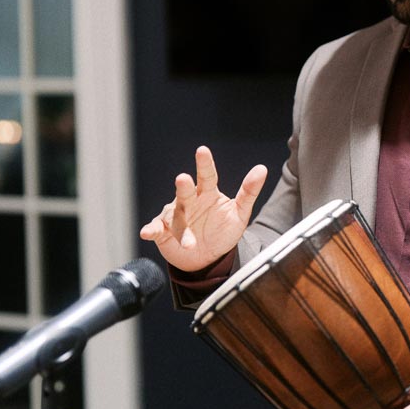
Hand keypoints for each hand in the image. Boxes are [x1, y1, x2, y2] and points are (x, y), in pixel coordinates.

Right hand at [139, 145, 266, 270]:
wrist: (208, 257)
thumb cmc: (223, 231)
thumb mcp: (240, 213)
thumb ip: (249, 191)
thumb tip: (262, 168)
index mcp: (207, 193)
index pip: (207, 175)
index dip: (205, 164)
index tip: (202, 150)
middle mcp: (189, 201)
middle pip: (186, 192)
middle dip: (184, 186)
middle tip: (183, 179)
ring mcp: (175, 216)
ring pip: (175, 217)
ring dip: (180, 228)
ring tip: (189, 242)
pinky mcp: (163, 231)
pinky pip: (156, 229)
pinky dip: (151, 230)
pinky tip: (147, 232)